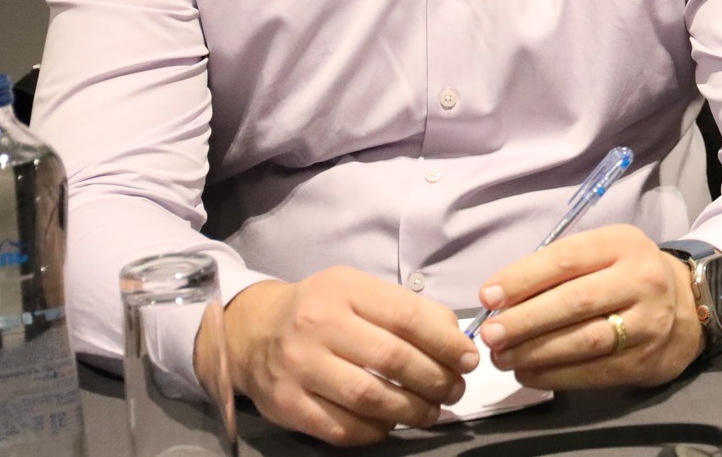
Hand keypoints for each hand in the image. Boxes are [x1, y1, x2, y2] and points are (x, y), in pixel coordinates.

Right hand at [194, 267, 475, 445]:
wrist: (252, 332)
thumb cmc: (320, 309)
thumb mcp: (359, 290)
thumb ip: (405, 308)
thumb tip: (453, 337)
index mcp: (344, 290)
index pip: (407, 317)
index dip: (446, 342)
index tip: (469, 359)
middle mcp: (319, 325)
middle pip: (392, 359)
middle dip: (435, 379)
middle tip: (454, 390)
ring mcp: (299, 367)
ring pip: (369, 397)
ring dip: (411, 410)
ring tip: (430, 412)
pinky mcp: (286, 404)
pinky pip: (341, 427)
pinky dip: (374, 431)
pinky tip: (390, 425)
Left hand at [475, 224, 703, 390]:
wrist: (689, 306)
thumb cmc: (628, 275)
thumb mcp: (605, 253)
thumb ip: (560, 269)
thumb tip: (500, 298)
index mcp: (623, 245)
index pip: (566, 259)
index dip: (523, 278)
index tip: (488, 296)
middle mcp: (640, 280)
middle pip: (575, 302)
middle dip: (525, 320)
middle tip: (490, 335)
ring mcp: (648, 323)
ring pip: (584, 340)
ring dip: (535, 352)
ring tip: (503, 357)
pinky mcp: (645, 360)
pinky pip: (594, 372)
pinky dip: (555, 375)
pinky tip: (528, 373)